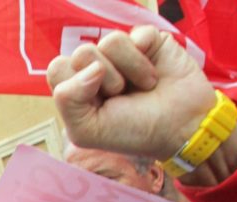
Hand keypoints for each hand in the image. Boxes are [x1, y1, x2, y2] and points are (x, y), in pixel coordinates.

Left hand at [47, 27, 236, 183]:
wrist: (179, 127)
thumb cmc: (132, 131)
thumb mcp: (87, 130)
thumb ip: (67, 100)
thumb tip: (91, 66)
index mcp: (77, 87)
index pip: (57, 68)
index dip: (76, 86)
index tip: (96, 105)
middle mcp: (96, 66)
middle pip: (81, 52)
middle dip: (104, 81)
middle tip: (121, 96)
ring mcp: (121, 52)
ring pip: (110, 41)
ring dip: (129, 72)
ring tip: (142, 87)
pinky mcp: (146, 40)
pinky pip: (136, 35)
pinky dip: (146, 61)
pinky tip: (154, 75)